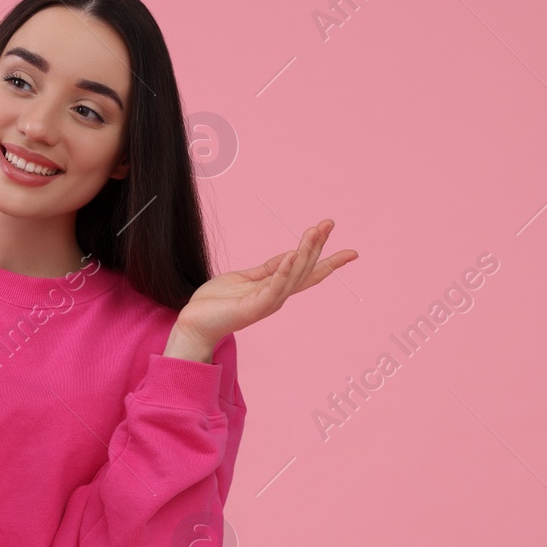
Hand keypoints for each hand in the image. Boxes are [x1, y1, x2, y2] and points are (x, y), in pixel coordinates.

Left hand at [175, 220, 357, 348]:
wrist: (194, 322)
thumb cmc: (217, 302)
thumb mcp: (247, 278)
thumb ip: (268, 269)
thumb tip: (290, 254)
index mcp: (276, 289)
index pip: (308, 273)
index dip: (329, 261)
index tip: (352, 253)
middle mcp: (277, 297)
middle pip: (304, 269)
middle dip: (317, 246)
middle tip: (328, 223)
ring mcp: (267, 303)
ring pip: (292, 275)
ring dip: (305, 252)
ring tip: (315, 231)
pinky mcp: (253, 308)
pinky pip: (272, 288)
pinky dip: (283, 272)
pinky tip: (291, 255)